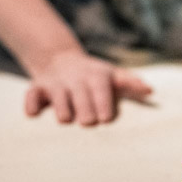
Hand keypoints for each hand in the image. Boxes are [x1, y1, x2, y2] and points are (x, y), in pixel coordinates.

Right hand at [23, 49, 151, 125]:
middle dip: (84, 109)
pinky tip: (33, 114)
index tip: (106, 118)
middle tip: (88, 122)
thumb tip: (150, 90)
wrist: (59, 58)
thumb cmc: (94, 76)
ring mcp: (55, 84)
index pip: (100, 89)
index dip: (103, 103)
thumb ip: (130, 83)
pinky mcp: (37, 88)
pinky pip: (31, 95)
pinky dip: (31, 103)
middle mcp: (75, 79)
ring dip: (61, 108)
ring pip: (57, 96)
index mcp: (96, 76)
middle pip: (80, 95)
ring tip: (66, 119)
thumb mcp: (113, 75)